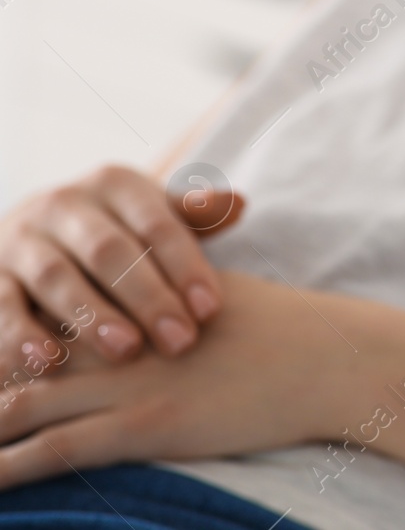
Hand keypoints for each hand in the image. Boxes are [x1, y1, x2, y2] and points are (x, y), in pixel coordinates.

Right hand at [0, 165, 243, 372]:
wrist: (31, 233)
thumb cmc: (114, 230)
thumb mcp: (151, 215)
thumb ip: (192, 215)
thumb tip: (239, 204)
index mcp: (115, 185)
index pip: (158, 224)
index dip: (185, 266)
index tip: (210, 310)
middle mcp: (63, 204)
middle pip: (109, 250)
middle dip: (147, 297)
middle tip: (180, 342)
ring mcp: (20, 238)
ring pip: (54, 276)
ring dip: (90, 315)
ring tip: (125, 351)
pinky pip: (2, 304)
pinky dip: (21, 334)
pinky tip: (48, 362)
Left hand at [0, 271, 402, 488]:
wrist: (329, 358)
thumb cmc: (286, 328)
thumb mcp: (219, 288)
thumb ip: (174, 284)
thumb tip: (151, 293)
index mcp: (134, 297)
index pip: (49, 309)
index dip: (8, 329)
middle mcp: (120, 334)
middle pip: (22, 352)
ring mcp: (128, 381)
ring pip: (23, 402)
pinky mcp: (144, 425)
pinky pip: (57, 450)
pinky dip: (12, 466)